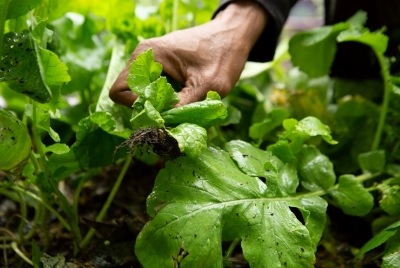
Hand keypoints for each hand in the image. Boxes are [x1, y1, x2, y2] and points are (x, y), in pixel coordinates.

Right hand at [110, 1, 267, 106]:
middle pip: (128, 93)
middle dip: (147, 108)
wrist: (234, 35)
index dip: (137, 108)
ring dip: (157, 104)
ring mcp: (152, 61)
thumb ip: (184, 107)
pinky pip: (152, 88)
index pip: (120, 91)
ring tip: (180, 104)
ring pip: (140, 92)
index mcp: (149, 56)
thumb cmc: (224, 54)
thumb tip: (165, 129)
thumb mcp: (207, 85)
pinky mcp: (161, 66)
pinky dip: (163, 98)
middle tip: (172, 112)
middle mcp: (144, 57)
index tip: (161, 113)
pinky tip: (183, 97)